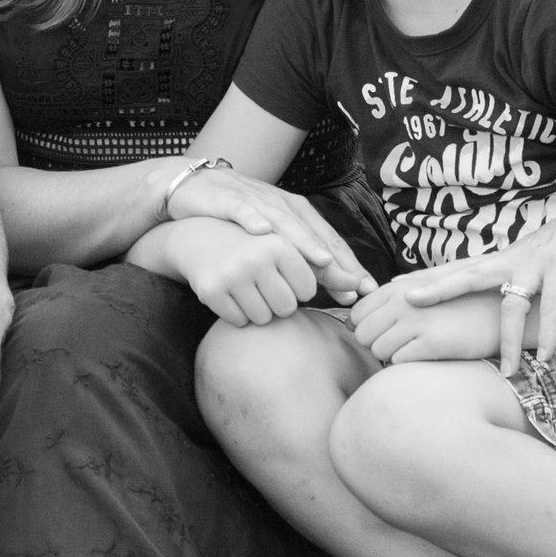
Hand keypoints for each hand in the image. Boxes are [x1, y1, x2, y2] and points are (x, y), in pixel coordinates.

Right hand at [149, 217, 331, 325]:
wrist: (195, 236)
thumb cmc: (251, 243)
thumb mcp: (285, 245)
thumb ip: (324, 267)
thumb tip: (360, 289)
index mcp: (282, 241)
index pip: (310, 287)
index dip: (303, 289)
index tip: (298, 283)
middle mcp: (260, 253)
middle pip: (288, 306)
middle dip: (279, 302)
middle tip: (264, 287)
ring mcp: (235, 271)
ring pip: (263, 317)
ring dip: (258, 311)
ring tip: (247, 290)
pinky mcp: (212, 288)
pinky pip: (238, 320)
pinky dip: (237, 315)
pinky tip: (232, 298)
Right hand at [164, 164, 373, 298]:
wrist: (192, 187)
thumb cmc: (238, 218)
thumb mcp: (274, 233)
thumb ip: (305, 259)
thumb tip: (346, 289)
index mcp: (295, 210)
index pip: (327, 239)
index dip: (348, 264)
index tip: (366, 289)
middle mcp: (279, 205)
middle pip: (311, 235)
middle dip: (333, 260)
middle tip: (351, 282)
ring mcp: (253, 202)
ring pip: (282, 225)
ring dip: (302, 240)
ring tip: (319, 258)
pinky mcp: (225, 201)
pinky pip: (241, 210)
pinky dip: (253, 218)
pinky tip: (262, 231)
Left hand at [348, 276, 500, 365]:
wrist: (495, 315)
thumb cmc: (454, 306)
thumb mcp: (420, 293)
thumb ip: (387, 301)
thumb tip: (351, 321)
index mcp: (396, 288)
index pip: (357, 315)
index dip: (366, 329)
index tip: (383, 334)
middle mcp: (402, 302)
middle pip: (363, 336)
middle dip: (375, 345)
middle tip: (398, 346)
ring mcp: (416, 322)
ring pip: (378, 352)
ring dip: (392, 357)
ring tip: (414, 350)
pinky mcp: (430, 343)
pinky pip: (398, 362)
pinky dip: (407, 364)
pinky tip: (425, 356)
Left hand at [393, 198, 555, 372]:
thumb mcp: (530, 258)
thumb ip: (507, 274)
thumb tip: (490, 296)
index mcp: (503, 259)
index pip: (457, 270)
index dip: (427, 280)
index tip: (393, 291)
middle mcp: (513, 259)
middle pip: (467, 274)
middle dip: (437, 288)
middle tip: (407, 302)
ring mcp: (538, 263)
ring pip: (514, 304)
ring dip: (511, 341)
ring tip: (509, 371)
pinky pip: (555, 305)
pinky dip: (552, 330)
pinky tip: (550, 354)